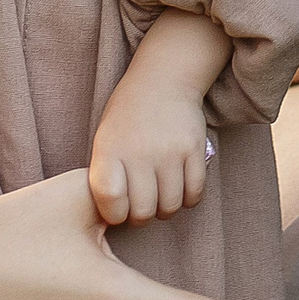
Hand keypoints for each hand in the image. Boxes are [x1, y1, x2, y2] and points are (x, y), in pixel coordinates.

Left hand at [89, 77, 210, 225]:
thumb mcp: (104, 141)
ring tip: (160, 195)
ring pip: (170, 206)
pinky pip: (194, 193)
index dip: (114, 215)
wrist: (161, 82)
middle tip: (142, 204)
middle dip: (141, 216)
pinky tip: (179, 187)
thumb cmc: (127, 118)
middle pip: (143, 211)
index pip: (110, 202)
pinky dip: (187, 198)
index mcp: (110, 150)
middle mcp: (139, 152)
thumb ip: (105, 176)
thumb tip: (114, 217)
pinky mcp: (194, 149)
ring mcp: (169, 151)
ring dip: (165, 209)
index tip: (118, 208)